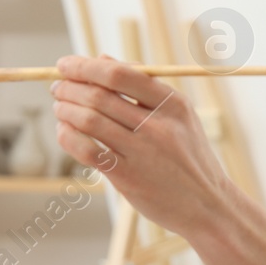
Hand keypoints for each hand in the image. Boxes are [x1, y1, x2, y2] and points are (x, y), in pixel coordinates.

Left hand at [50, 54, 231, 237]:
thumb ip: (143, 87)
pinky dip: (67, 137)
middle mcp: (158, 126)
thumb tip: (101, 58)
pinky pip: (87, 151)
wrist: (208, 206)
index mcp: (173, 104)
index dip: (85, 66)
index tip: (65, 64)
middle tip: (57, 87)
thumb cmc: (189, 157)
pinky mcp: (128, 178)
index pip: (120, 75)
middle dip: (69, 87)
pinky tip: (64, 132)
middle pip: (99, 96)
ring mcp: (142, 153)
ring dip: (65, 110)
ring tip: (59, 108)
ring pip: (89, 121)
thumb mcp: (180, 117)